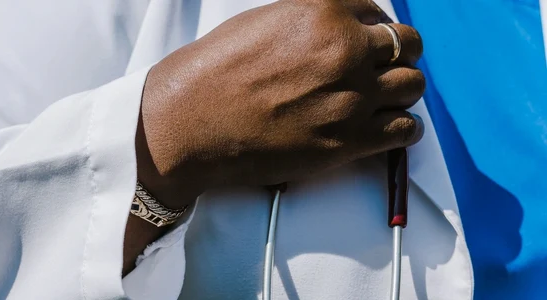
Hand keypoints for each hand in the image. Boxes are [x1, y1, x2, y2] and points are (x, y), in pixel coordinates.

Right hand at [137, 0, 424, 206]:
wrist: (189, 123)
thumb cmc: (213, 73)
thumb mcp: (262, 21)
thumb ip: (309, 21)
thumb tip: (333, 28)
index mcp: (322, 12)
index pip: (376, 11)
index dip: (374, 29)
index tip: (369, 43)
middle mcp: (344, 50)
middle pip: (407, 45)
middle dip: (397, 54)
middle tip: (382, 68)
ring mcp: (350, 97)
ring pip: (412, 86)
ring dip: (401, 90)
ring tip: (384, 99)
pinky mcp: (348, 141)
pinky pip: (406, 130)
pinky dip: (403, 128)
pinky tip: (388, 128)